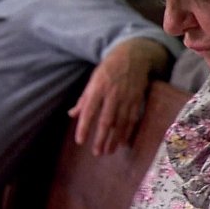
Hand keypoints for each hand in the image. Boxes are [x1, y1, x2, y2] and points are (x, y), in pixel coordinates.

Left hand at [68, 37, 169, 155]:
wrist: (133, 56)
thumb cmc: (109, 68)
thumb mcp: (93, 80)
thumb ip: (84, 99)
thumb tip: (72, 114)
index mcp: (98, 88)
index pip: (89, 111)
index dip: (84, 127)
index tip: (80, 141)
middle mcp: (113, 94)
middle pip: (106, 120)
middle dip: (101, 138)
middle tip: (97, 153)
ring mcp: (127, 98)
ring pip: (121, 122)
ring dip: (115, 139)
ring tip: (109, 151)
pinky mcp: (137, 99)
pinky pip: (132, 119)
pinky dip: (128, 131)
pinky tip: (123, 141)